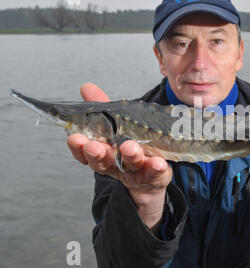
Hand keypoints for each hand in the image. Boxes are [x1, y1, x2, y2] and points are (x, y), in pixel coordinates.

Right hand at [67, 83, 171, 229]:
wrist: (150, 180)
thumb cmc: (129, 149)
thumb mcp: (115, 128)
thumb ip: (102, 109)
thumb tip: (86, 87)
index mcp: (103, 152)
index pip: (85, 152)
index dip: (78, 147)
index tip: (74, 138)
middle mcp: (116, 165)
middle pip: (104, 161)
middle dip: (98, 154)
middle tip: (94, 147)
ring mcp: (136, 171)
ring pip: (130, 166)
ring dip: (129, 157)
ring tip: (129, 148)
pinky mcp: (155, 175)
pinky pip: (155, 172)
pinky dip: (156, 168)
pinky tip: (158, 162)